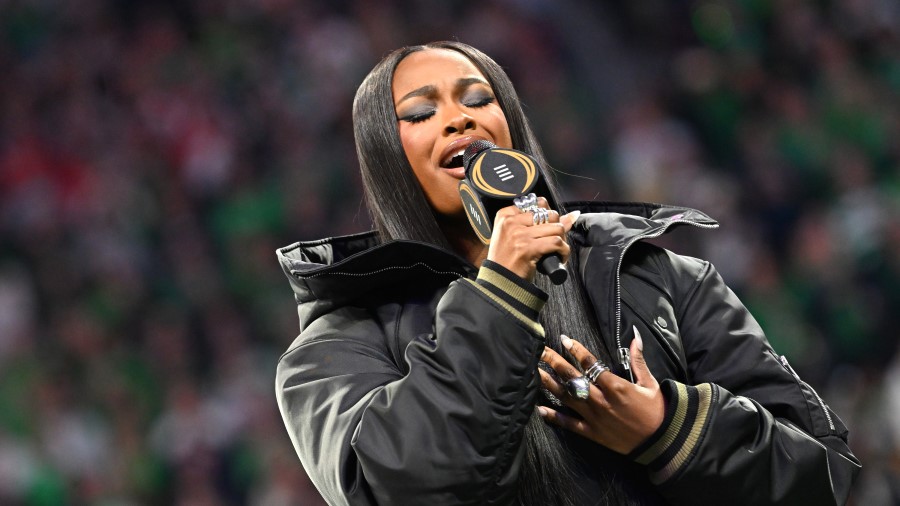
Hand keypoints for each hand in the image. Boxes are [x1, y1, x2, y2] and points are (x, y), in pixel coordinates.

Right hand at [486, 197, 579, 280]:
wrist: (500, 281)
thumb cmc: (507, 259)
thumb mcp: (517, 237)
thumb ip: (540, 223)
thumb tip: (572, 215)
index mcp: (505, 215)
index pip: (538, 204)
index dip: (549, 217)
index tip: (549, 229)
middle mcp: (511, 222)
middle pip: (549, 215)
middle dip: (558, 228)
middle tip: (555, 241)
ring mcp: (519, 234)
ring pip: (556, 228)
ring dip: (562, 241)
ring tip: (557, 250)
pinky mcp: (528, 248)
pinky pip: (556, 242)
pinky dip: (564, 251)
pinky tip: (560, 257)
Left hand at [537, 327, 664, 453]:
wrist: (661, 441)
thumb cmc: (657, 410)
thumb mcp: (649, 383)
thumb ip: (638, 360)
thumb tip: (635, 336)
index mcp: (616, 386)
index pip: (591, 364)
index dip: (576, 350)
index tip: (564, 340)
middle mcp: (601, 400)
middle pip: (573, 378)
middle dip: (555, 362)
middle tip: (540, 350)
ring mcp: (594, 417)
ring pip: (567, 397)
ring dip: (548, 383)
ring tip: (534, 371)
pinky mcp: (592, 433)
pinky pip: (569, 424)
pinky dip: (554, 417)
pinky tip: (539, 409)